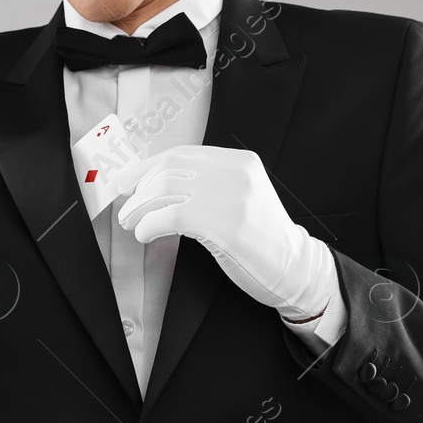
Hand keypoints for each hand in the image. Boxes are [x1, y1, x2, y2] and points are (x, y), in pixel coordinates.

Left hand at [112, 145, 332, 321]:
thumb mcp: (238, 197)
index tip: (127, 182)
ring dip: (139, 208)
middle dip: (139, 190)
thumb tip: (151, 183)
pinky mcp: (224, 224)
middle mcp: (235, 172)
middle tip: (127, 209)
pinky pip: (169, 216)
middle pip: (168, 169)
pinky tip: (145, 234)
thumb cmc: (260, 238)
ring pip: (164, 190)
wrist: (295, 268)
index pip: (181, 154)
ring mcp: (231, 196)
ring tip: (131, 224)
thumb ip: (206, 183)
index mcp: (240, 161)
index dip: (147, 167)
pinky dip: (148, 225)